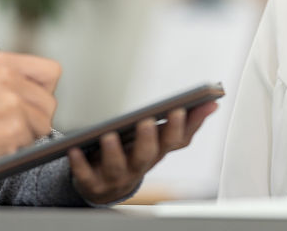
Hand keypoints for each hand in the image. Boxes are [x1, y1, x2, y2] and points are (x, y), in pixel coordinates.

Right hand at [0, 51, 61, 174]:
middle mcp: (7, 76)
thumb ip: (16, 80)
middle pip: (50, 101)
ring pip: (45, 122)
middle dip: (37, 118)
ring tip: (2, 132)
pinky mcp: (14, 124)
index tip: (31, 103)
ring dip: (29, 133)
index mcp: (1, 61)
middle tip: (12, 124)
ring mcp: (12, 100)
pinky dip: (21, 145)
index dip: (45, 91)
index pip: (51, 71)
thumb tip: (46, 92)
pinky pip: (35, 139)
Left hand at [67, 101, 217, 204]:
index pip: (176, 142)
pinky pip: (86, 177)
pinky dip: (80, 165)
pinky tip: (74, 150)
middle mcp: (141, 167)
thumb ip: (184, 120)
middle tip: (148, 121)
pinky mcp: (94, 185)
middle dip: (150, 139)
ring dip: (114, 153)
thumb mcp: (158, 137)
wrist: (104, 184)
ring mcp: (117, 179)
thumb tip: (213, 101)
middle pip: (149, 156)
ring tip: (110, 135)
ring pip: (118, 168)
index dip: (181, 128)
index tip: (181, 108)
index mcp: (159, 152)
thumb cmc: (133, 151)